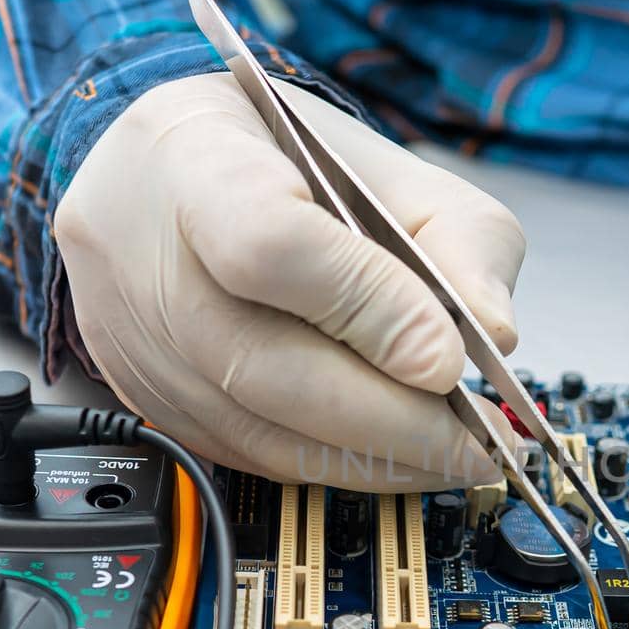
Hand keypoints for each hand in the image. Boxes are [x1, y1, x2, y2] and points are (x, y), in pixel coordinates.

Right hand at [56, 72, 522, 488]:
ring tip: (457, 458)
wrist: (165, 175)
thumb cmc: (280, 164)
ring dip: (373, 460)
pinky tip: (394, 459)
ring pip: (257, 428)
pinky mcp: (146, 401)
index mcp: (196, 161)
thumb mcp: (386, 165)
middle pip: (266, 363)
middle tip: (482, 442)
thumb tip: (495, 333)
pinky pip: (246, 455)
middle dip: (392, 419)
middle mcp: (141, 256)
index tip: (449, 360)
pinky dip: (331, 467)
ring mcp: (132, 340)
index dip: (368, 310)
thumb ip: (456, 236)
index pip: (273, 246)